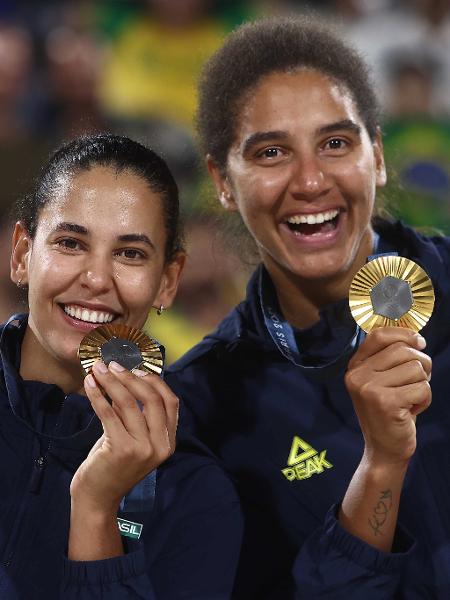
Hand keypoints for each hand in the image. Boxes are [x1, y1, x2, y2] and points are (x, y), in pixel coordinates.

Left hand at [70, 360, 178, 514]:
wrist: (98, 498)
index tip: (137, 368)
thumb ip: (137, 414)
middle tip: (113, 364)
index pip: (170, 402)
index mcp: (168, 442)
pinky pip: (109, 413)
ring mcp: (143, 448)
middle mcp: (160, 445)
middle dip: (131, 377)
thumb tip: (128, 377)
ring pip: (129, 403)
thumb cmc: (113, 465)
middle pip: (152, 398)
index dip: (155, 381)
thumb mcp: (134, 438)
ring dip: (111, 381)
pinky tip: (89, 384)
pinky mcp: (122, 450)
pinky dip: (98, 395)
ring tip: (98, 370)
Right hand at [345, 327, 430, 465]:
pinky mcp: (385, 402)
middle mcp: (357, 375)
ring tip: (410, 399)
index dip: (404, 334)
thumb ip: (391, 358)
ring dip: (423, 385)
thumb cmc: (390, 411)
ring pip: (416, 368)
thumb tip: (417, 338)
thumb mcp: (383, 380)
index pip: (379, 335)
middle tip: (417, 383)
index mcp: (355, 366)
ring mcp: (368, 388)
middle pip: (403, 350)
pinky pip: (422, 388)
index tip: (420, 342)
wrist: (383, 450)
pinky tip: (412, 410)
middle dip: (422, 365)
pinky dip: (425, 400)